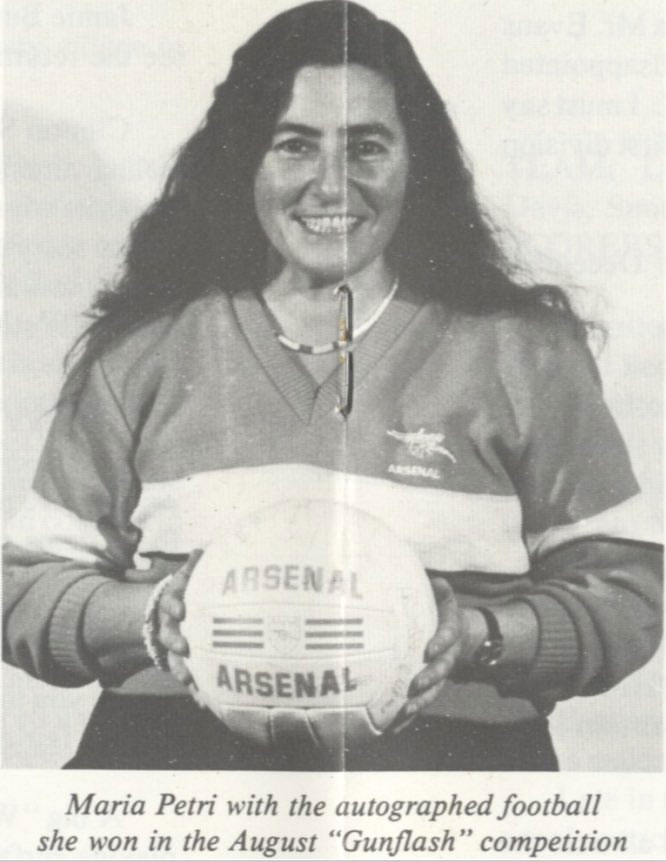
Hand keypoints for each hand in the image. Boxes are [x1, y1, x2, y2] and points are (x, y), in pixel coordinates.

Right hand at [156, 549, 202, 685]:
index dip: (174, 606)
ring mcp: (172, 645)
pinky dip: (194, 688)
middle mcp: (168, 626)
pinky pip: (185, 674)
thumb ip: (192, 567)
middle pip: (168, 634)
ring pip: (173, 659)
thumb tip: (200, 549)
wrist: (168, 614)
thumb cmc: (184, 593)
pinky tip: (204, 701)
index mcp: (171, 604)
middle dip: (175, 641)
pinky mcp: (179, 661)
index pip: (170, 604)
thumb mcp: (185, 579)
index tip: (182, 610)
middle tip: (185, 647)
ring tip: (190, 681)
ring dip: (181, 669)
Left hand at [391, 575, 471, 731]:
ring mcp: (440, 673)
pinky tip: (394, 727)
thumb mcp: (445, 599)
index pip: (448, 637)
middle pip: (442, 669)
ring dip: (421, 702)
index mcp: (450, 632)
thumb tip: (437, 581)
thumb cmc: (443, 612)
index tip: (430, 649)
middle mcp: (448, 655)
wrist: (461, 635)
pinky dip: (410, 716)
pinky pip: (422, 701)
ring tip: (406, 711)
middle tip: (415, 685)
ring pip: (433, 690)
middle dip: (430, 678)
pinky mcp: (431, 686)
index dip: (441, 643)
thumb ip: (441, 591)